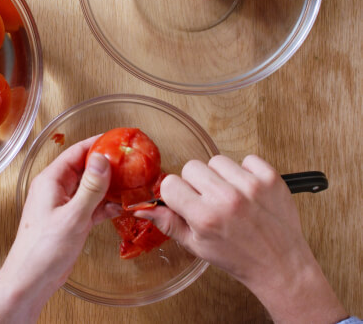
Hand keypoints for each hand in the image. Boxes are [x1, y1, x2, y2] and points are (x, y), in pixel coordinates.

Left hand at [0, 136, 118, 323]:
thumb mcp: (73, 215)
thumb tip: (102, 158)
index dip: (98, 144)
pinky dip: (105, 205)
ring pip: (90, 187)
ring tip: (132, 181)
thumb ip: (90, 187)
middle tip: (131, 161)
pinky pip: (91, 205)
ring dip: (109, 186)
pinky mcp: (71, 220)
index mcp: (51, 180)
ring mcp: (64, 205)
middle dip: (107, 164)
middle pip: (85, 168)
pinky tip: (122, 205)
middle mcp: (57, 189)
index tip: (118, 140)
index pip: (77, 152)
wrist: (31, 280)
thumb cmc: (43, 249)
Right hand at [135, 155, 346, 323]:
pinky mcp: (270, 179)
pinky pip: (247, 159)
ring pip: (217, 160)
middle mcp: (227, 199)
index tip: (186, 202)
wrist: (281, 265)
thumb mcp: (196, 246)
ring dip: (220, 176)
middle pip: (192, 167)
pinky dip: (246, 172)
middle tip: (210, 201)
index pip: (171, 184)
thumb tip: (143, 209)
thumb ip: (168, 223)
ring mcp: (250, 186)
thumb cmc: (238, 258)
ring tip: (231, 196)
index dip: (176, 193)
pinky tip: (248, 191)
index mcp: (205, 217)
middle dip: (197, 183)